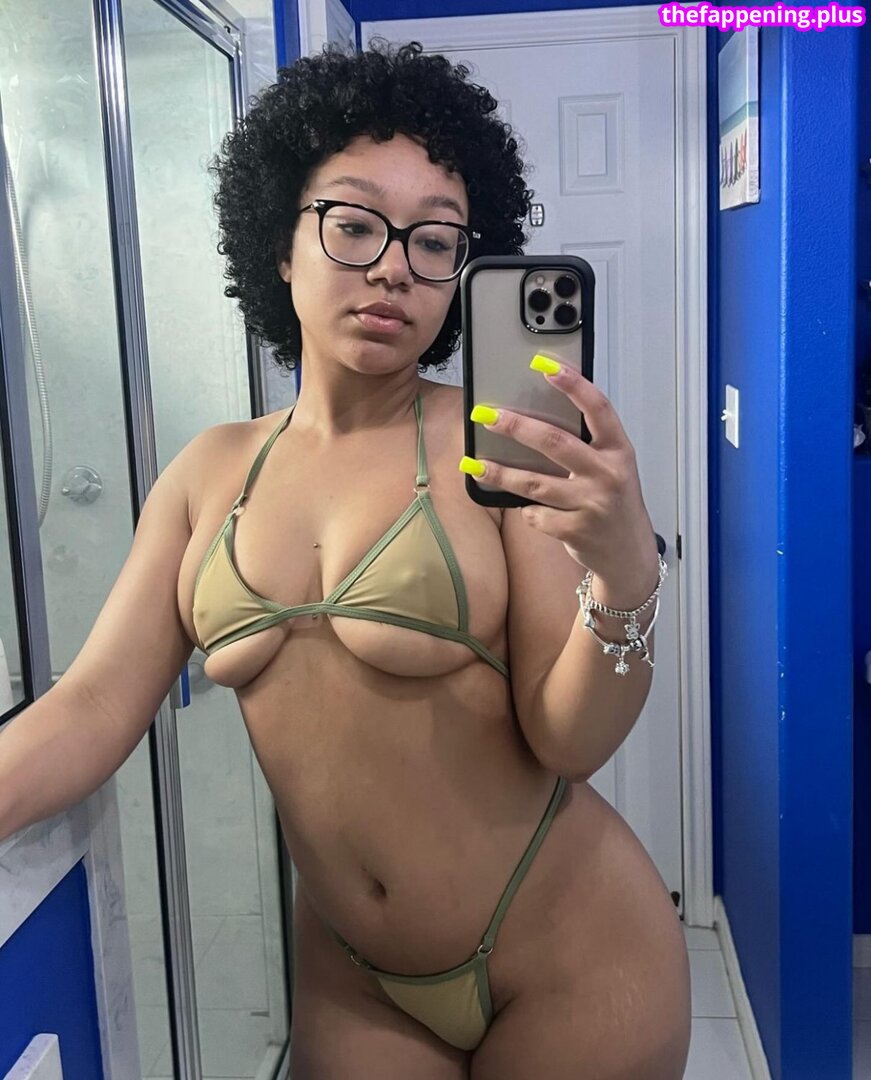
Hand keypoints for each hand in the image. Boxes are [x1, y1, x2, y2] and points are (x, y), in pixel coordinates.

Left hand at [461, 356, 658, 585]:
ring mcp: (591, 504)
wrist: (629, 554)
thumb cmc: (614, 503)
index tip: (544, 365)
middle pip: (554, 442)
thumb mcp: (613, 468)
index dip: (572, 384)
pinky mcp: (575, 530)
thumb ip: (587, 445)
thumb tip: (536, 418)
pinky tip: (526, 508)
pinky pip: (536, 515)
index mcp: (619, 450)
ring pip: (534, 483)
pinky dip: (526, 510)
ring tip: (474, 463)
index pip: (598, 408)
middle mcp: (607, 474)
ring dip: (500, 472)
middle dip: (515, 426)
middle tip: (487, 415)